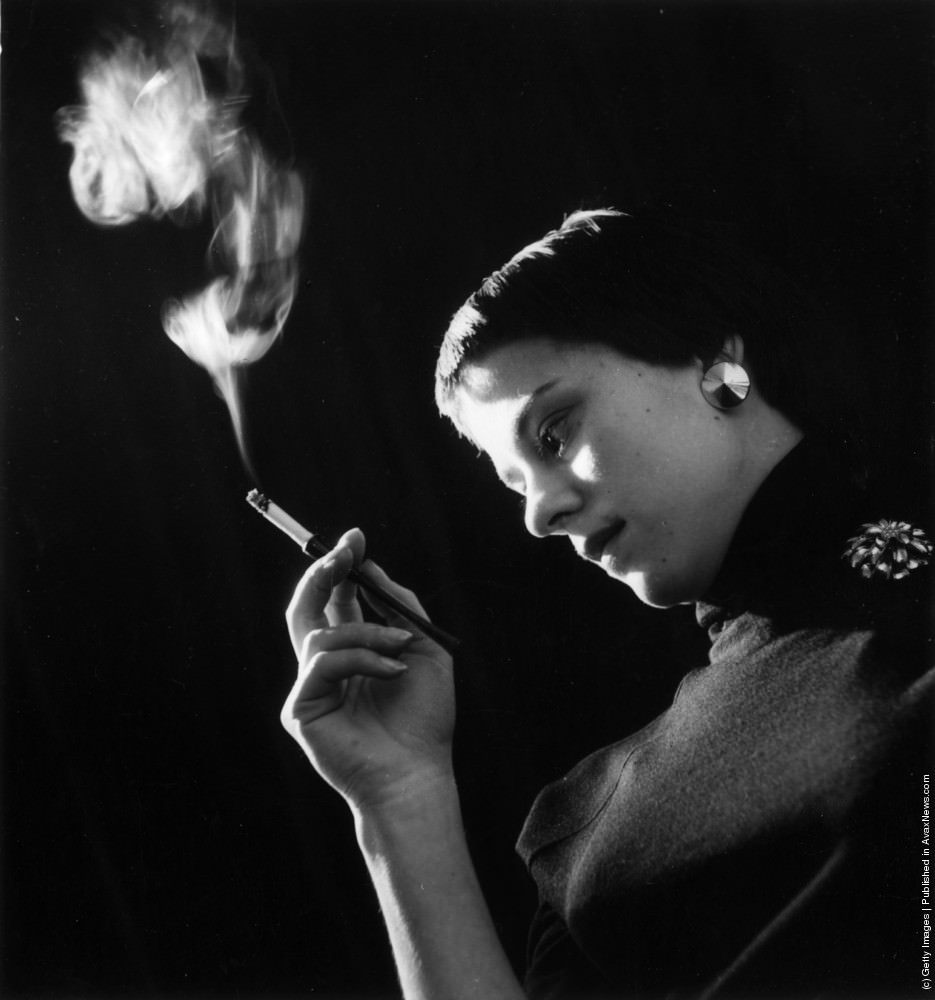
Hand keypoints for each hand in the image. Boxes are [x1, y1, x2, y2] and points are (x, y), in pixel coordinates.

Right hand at [282, 528, 455, 811]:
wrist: (418, 771)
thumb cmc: (424, 717)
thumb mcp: (423, 648)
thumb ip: (399, 606)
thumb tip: (371, 569)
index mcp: (352, 652)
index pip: (334, 600)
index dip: (340, 566)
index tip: (355, 538)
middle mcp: (325, 666)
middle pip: (304, 607)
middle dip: (323, 573)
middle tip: (344, 552)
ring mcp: (309, 687)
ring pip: (322, 633)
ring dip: (368, 632)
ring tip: (401, 650)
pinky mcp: (299, 708)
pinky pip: (323, 663)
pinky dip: (363, 660)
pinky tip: (392, 673)